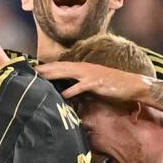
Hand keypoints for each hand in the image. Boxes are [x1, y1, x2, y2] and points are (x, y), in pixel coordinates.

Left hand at [36, 61, 151, 101]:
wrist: (133, 85)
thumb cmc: (113, 85)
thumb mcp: (93, 84)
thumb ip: (80, 85)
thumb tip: (66, 93)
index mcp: (83, 68)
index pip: (61, 66)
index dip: (47, 67)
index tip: (33, 69)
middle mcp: (84, 68)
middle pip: (60, 67)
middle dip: (45, 69)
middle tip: (29, 71)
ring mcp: (90, 75)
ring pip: (67, 73)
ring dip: (53, 75)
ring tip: (39, 77)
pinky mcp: (97, 84)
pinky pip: (81, 87)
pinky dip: (71, 91)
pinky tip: (62, 96)